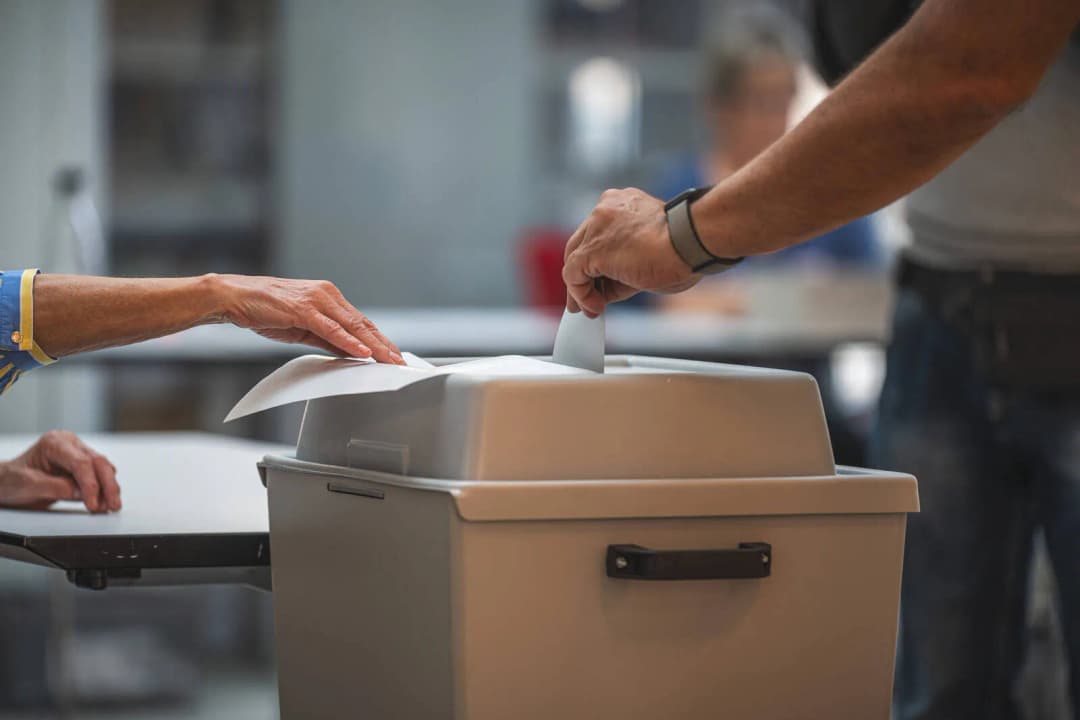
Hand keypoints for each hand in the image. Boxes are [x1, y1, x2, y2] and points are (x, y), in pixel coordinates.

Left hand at [0, 431, 119, 512]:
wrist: (5, 484)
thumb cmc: (11, 481)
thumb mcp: (28, 485)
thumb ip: (56, 487)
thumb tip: (82, 492)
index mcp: (54, 443)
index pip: (81, 462)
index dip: (90, 484)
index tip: (93, 503)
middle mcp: (69, 444)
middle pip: (98, 462)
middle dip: (108, 486)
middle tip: (112, 505)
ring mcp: (78, 454)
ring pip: (104, 468)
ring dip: (109, 488)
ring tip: (108, 506)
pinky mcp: (82, 467)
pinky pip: (100, 476)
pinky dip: (104, 490)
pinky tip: (105, 501)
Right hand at [208, 275, 403, 363]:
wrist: (235, 297)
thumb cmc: (265, 310)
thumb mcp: (303, 327)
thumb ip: (327, 338)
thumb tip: (350, 352)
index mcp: (328, 296)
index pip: (361, 321)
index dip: (380, 339)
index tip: (393, 354)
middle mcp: (326, 294)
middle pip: (363, 324)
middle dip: (384, 344)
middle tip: (400, 361)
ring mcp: (316, 300)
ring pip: (352, 326)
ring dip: (373, 346)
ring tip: (388, 360)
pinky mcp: (303, 309)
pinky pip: (332, 329)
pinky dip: (349, 342)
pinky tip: (362, 352)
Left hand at [563, 188, 699, 316]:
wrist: (692, 241)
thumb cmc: (685, 247)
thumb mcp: (650, 252)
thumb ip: (625, 265)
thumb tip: (607, 290)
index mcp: (621, 203)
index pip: (598, 235)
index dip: (594, 262)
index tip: (597, 282)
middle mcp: (605, 209)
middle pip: (582, 245)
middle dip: (581, 276)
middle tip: (584, 300)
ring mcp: (597, 226)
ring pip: (575, 260)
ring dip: (581, 289)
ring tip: (592, 308)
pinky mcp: (593, 249)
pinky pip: (574, 274)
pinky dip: (581, 294)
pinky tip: (595, 306)